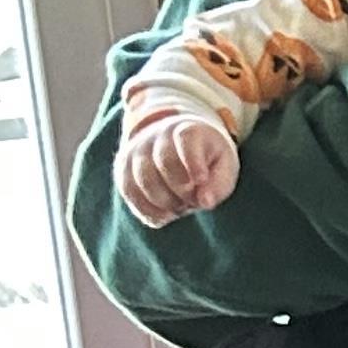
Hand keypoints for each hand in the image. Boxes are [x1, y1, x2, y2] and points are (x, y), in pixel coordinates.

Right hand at [117, 113, 238, 224]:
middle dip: (181, 189)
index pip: (186, 139)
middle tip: (192, 201)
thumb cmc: (206, 161)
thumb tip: (205, 201)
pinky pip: (129, 191)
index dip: (192, 161)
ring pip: (143, 178)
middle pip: (163, 161)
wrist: (176, 148)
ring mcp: (137, 150)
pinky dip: (146, 209)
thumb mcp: (224, 168)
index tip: (200, 179)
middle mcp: (158, 135)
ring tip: (179, 208)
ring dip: (164, 202)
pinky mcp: (123, 168)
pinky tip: (163, 217)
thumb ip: (219, 184)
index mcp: (188, 130)